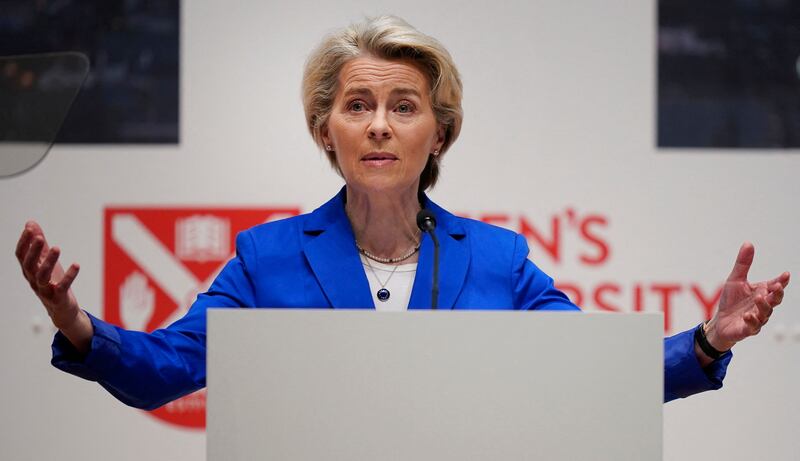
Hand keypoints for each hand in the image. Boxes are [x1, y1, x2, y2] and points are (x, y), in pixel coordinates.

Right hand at [16, 221, 91, 352]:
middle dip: (33, 251)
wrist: (62, 309)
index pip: (21, 256)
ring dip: (49, 261)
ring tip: (56, 247)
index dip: (24, 242)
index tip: (29, 228)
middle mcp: (34, 281)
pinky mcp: (59, 298)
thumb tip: (30, 222)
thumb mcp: (46, 261)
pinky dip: (69, 276)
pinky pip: (62, 287)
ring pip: (42, 276)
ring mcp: (45, 291)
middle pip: (29, 265)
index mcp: (29, 271)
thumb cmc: (53, 282)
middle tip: (39, 237)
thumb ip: (40, 243)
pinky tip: (76, 264)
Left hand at [704, 242, 789, 355]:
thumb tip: (748, 243)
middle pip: (775, 300)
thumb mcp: (735, 279)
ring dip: (764, 305)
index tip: (786, 274)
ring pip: (766, 313)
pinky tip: (748, 315)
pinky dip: (752, 321)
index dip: (782, 281)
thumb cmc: (731, 301)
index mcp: (761, 292)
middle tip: (776, 286)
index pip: (775, 286)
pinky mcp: (748, 329)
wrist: (720, 321)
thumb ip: (743, 264)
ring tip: (758, 297)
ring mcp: (757, 318)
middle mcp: (762, 305)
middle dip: (777, 293)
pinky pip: (753, 326)